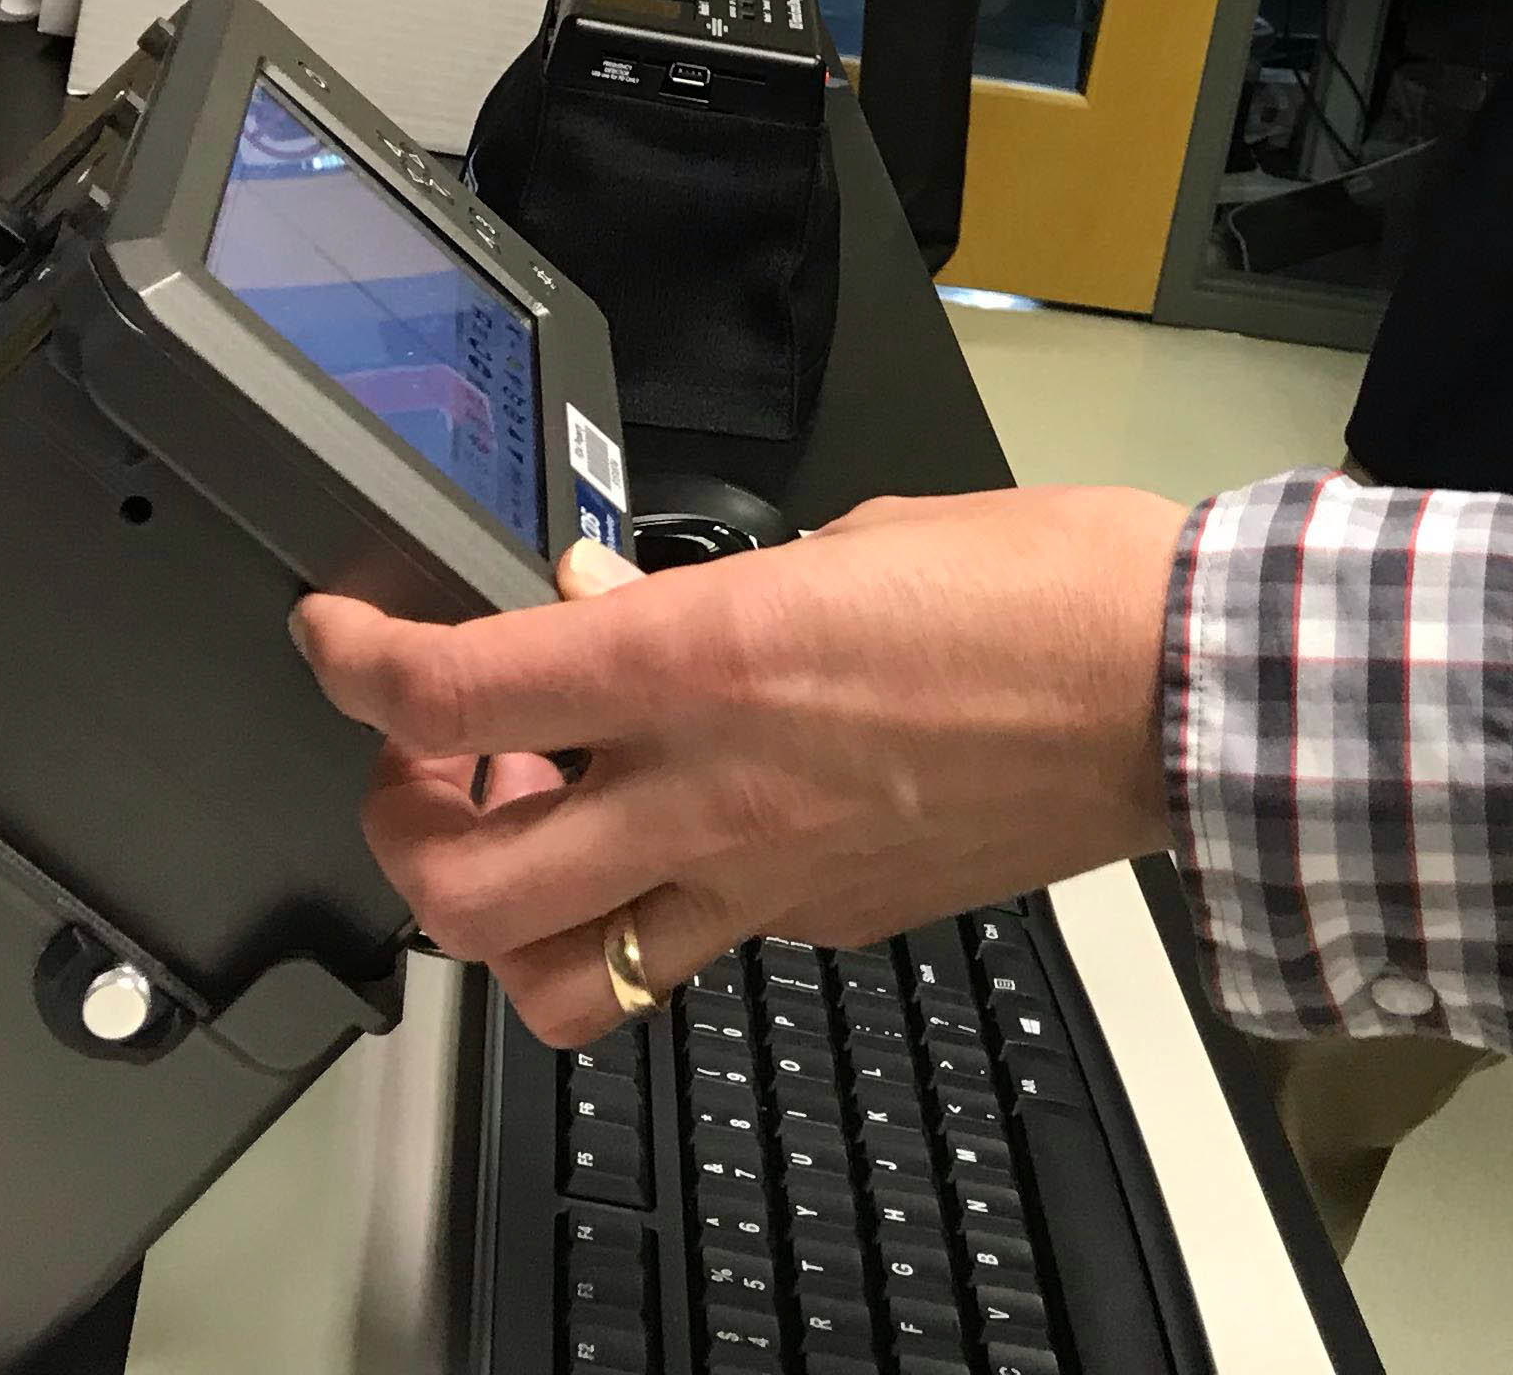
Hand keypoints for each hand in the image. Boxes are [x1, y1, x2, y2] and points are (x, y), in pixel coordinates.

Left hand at [295, 486, 1185, 1050]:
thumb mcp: (848, 534)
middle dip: (399, 835)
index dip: (358, 666)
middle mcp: (709, 786)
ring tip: (524, 846)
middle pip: (461, 886)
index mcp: (701, 658)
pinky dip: (654, 905)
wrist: (1174, 689)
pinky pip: (693, 948)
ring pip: (558, 978)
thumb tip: (604, 601)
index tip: (338, 640)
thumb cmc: (1043, 586)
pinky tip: (688, 830)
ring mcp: (766, 879)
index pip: (455, 692)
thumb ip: (699, 589)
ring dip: (505, 924)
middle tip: (419, 776)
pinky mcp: (826, 925)